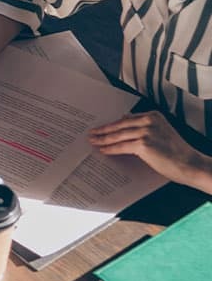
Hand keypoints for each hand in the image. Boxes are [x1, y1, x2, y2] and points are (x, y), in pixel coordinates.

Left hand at [88, 110, 207, 187]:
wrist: (190, 165)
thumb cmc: (176, 152)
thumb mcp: (160, 132)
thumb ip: (143, 126)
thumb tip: (124, 119)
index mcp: (153, 115)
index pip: (126, 119)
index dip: (112, 124)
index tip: (101, 127)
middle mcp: (149, 120)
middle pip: (120, 125)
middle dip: (103, 130)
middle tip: (91, 133)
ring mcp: (146, 131)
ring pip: (118, 135)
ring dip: (103, 139)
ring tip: (93, 141)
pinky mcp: (143, 144)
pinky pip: (122, 146)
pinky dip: (111, 148)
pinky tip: (103, 150)